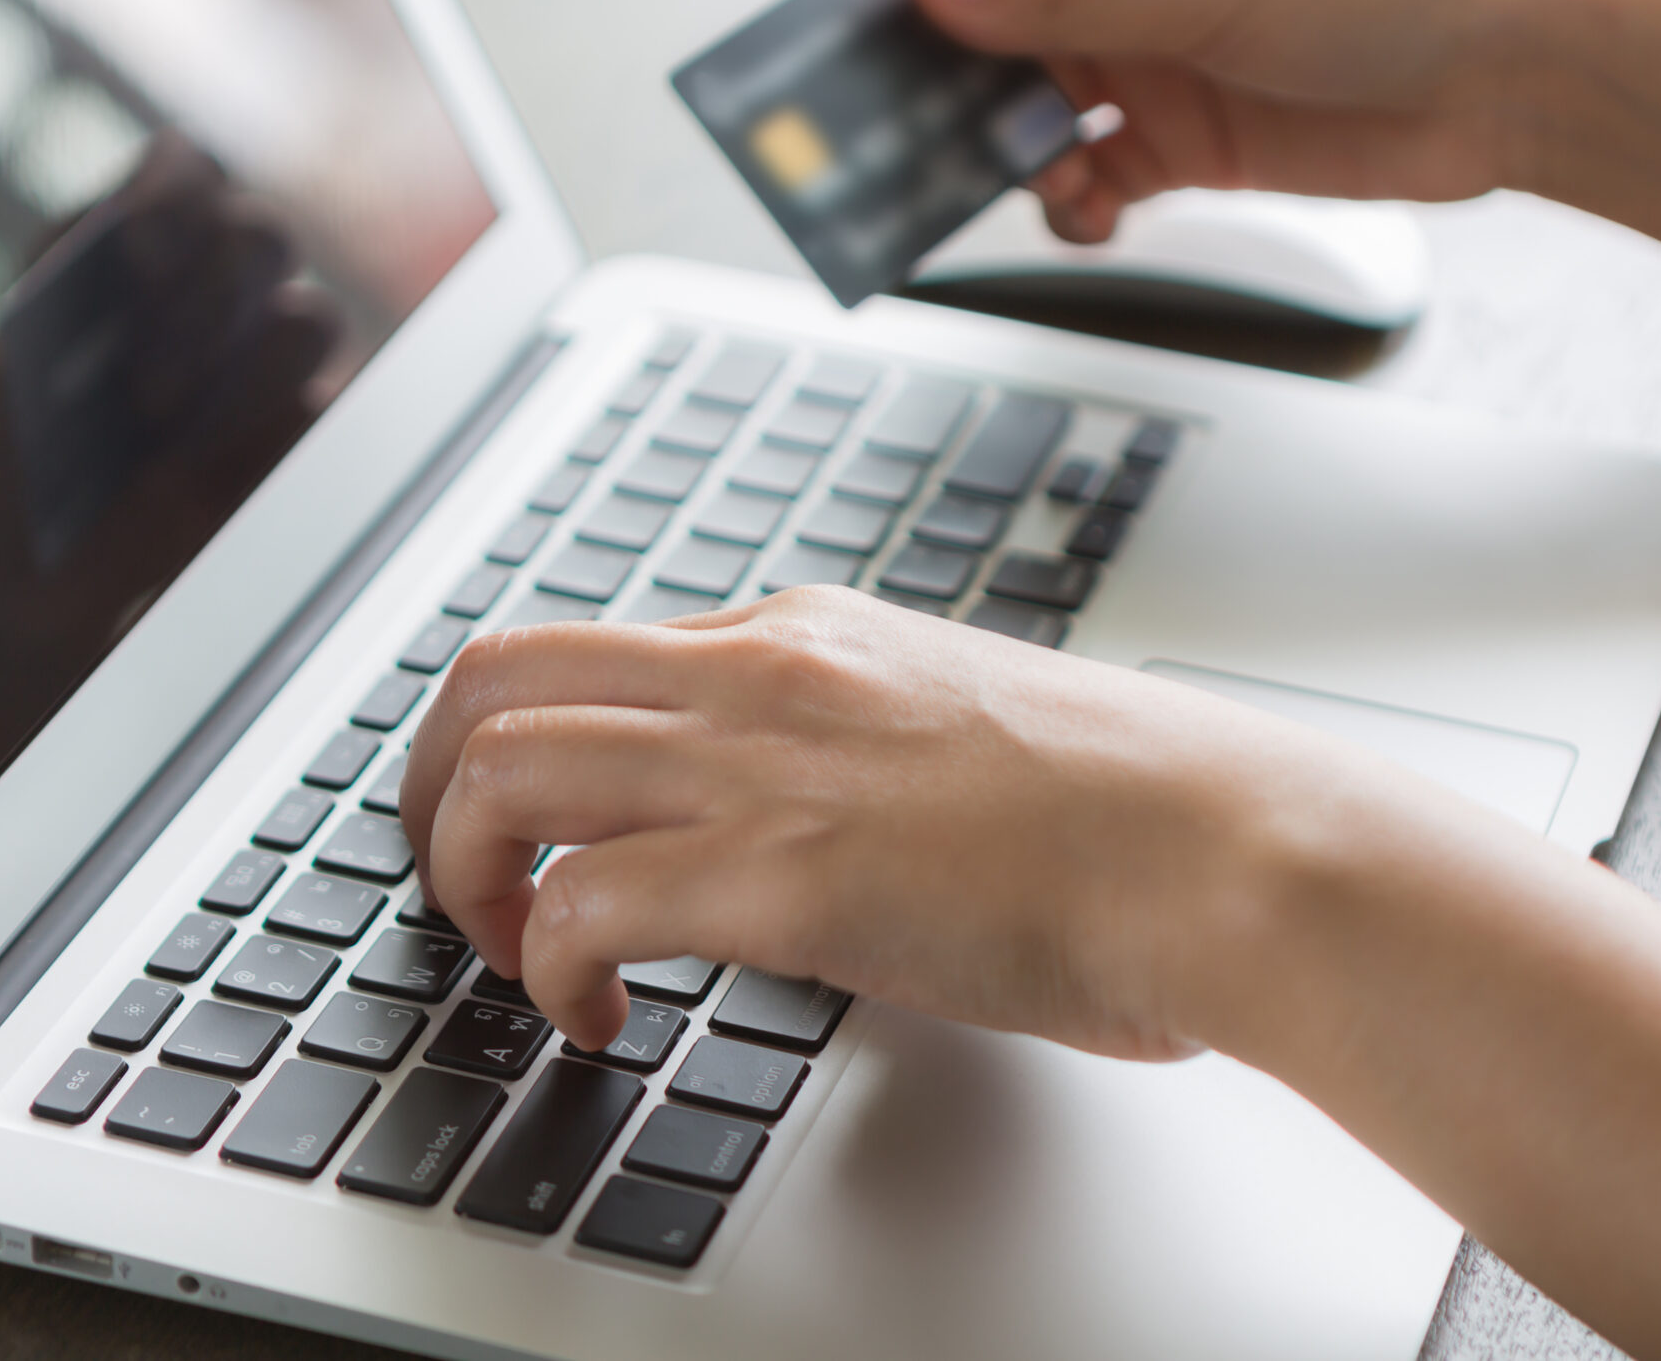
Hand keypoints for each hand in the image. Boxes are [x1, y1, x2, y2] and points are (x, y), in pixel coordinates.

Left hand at [397, 585, 1358, 1057]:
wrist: (1224, 846)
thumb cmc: (1135, 811)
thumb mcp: (961, 739)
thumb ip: (861, 761)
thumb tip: (816, 837)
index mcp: (809, 634)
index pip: (593, 646)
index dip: (520, 738)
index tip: (524, 824)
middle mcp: (764, 671)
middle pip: (496, 676)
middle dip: (435, 787)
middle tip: (460, 879)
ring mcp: (764, 763)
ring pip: (502, 768)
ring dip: (465, 873)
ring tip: (509, 955)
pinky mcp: (781, 874)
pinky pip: (579, 905)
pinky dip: (548, 972)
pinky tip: (601, 1026)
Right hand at [905, 0, 1547, 238]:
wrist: (1509, 81)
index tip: (881, 21)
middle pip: (985, 15)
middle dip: (945, 74)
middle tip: (906, 130)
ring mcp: (1148, 56)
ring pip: (1023, 105)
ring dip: (1007, 150)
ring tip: (1024, 179)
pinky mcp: (1178, 140)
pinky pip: (1085, 175)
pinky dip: (1072, 202)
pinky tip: (1091, 212)